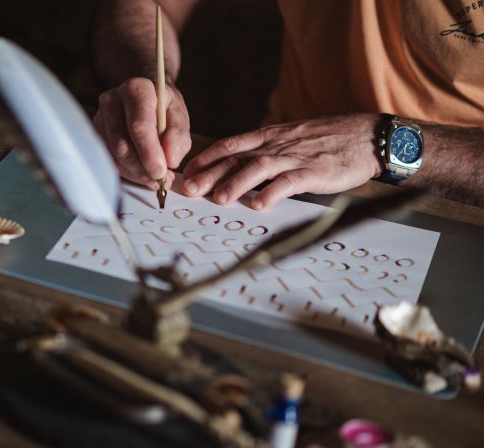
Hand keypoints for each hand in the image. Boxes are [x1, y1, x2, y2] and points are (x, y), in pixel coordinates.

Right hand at [94, 77, 191, 188]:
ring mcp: (100, 118)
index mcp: (136, 90)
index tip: (161, 171)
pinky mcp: (95, 134)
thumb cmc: (162, 107)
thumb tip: (170, 160)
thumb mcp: (179, 115)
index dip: (150, 152)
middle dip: (142, 168)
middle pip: (122, 144)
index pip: (139, 125)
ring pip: (114, 155)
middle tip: (160, 180)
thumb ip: (179, 136)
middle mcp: (112, 101)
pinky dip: (127, 172)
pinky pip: (109, 160)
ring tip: (154, 178)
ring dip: (135, 173)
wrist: (143, 98)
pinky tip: (142, 173)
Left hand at [182, 114, 384, 209]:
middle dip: (211, 173)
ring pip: (259, 168)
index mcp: (269, 137)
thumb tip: (237, 168)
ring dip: (236, 183)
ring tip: (218, 199)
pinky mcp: (314, 171)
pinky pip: (290, 181)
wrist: (367, 136)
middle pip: (238, 157)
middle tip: (190, 189)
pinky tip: (258, 205)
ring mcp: (295, 157)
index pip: (230, 145)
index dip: (207, 158)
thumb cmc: (326, 141)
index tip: (187, 171)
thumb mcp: (289, 140)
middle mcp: (277, 145)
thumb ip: (264, 152)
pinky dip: (272, 193)